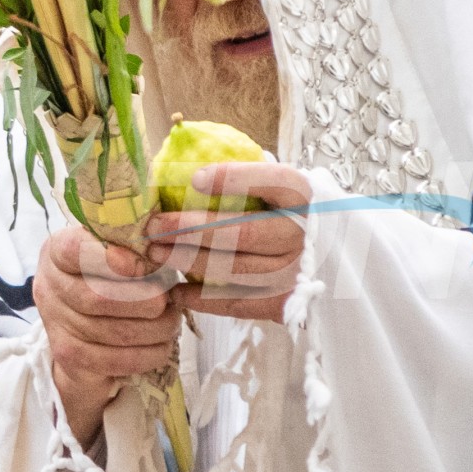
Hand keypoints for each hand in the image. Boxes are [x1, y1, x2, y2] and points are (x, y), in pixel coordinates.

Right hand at [34, 223, 181, 446]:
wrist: (80, 329)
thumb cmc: (105, 277)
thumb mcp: (111, 250)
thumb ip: (129, 243)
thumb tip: (162, 244)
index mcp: (57, 252)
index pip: (74, 249)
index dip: (108, 258)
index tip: (140, 265)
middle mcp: (49, 288)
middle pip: (97, 298)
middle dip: (143, 300)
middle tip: (168, 300)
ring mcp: (56, 326)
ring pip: (112, 332)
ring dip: (154, 329)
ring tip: (172, 321)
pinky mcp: (69, 357)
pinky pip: (115, 360)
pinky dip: (147, 354)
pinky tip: (162, 345)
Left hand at [146, 163, 310, 323]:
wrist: (319, 252)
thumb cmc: (278, 209)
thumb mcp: (270, 184)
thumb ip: (239, 175)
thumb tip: (181, 168)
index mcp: (301, 195)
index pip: (273, 181)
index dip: (234, 179)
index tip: (194, 179)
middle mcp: (302, 234)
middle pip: (243, 232)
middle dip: (190, 229)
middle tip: (153, 227)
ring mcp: (294, 272)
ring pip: (234, 270)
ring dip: (187, 262)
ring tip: (156, 254)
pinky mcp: (283, 302)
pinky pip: (236, 303)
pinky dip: (201, 298)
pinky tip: (175, 291)